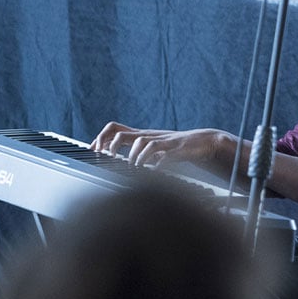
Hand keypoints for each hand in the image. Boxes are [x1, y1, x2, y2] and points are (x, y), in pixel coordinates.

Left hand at [90, 122, 225, 167]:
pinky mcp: (174, 147)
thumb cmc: (179, 149)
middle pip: (120, 132)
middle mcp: (148, 135)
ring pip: (139, 141)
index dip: (101, 138)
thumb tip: (128, 167)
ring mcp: (161, 140)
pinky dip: (153, 160)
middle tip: (107, 157)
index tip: (93, 150)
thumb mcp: (157, 152)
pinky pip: (160, 151)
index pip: (115, 129)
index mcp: (142, 136)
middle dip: (109, 145)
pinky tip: (152, 169)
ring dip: (132, 156)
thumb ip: (143, 156)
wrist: (204, 143)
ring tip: (133, 167)